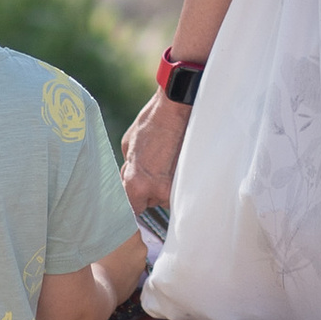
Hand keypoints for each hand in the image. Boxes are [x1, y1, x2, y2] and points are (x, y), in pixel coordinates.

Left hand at [121, 93, 188, 226]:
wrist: (177, 109)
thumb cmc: (150, 124)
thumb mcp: (128, 147)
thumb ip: (127, 170)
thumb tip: (127, 182)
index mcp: (136, 184)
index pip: (132, 210)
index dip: (131, 204)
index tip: (132, 201)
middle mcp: (158, 192)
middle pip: (150, 202)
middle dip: (149, 190)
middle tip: (152, 168)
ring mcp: (177, 187)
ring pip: (167, 195)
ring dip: (165, 185)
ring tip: (166, 162)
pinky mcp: (192, 180)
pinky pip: (181, 188)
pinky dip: (178, 179)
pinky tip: (177, 162)